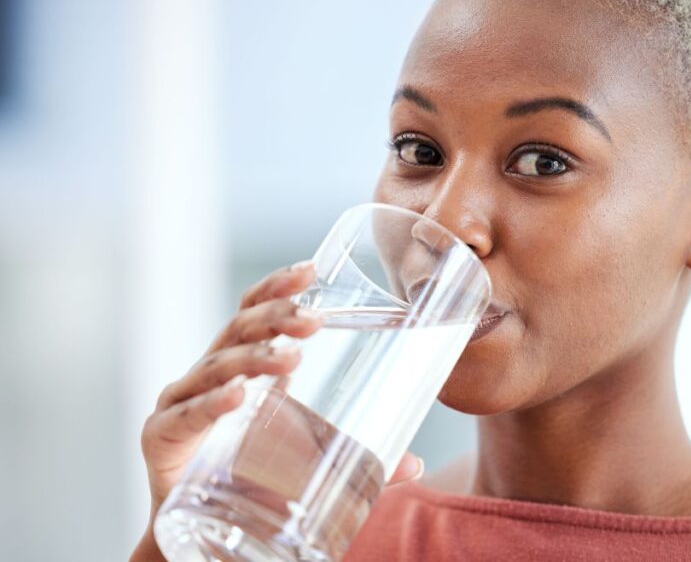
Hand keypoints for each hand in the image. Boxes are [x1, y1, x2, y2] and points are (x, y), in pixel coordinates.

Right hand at [132, 261, 422, 561]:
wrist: (205, 535)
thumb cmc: (254, 479)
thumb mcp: (310, 461)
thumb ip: (359, 460)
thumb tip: (415, 464)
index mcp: (242, 366)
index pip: (255, 312)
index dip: (278, 288)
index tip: (311, 271)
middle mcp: (209, 374)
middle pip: (238, 329)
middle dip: (275, 317)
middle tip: (313, 320)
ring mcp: (181, 402)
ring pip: (215, 365)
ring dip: (254, 358)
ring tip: (291, 358)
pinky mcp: (161, 438)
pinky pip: (184, 415)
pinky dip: (210, 404)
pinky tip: (237, 397)